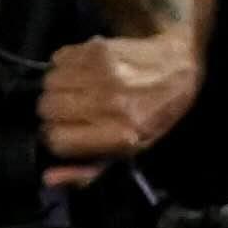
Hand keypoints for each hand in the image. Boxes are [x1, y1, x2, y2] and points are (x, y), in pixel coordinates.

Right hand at [41, 31, 199, 166]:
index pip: (57, 139)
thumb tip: (48, 177)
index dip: (58, 136)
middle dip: (55, 110)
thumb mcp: (131, 152)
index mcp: (120, 134)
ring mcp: (104, 74)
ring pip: (49, 83)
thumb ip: (89, 171)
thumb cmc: (156, 114)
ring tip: (79, 87)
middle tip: (73, 107)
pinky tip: (84, 70)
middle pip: (48, 109)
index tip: (68, 130)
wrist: (179, 66)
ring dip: (58, 86)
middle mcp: (110, 103)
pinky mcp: (99, 49)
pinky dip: (65, 65)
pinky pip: (58, 59)